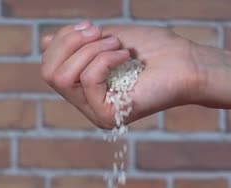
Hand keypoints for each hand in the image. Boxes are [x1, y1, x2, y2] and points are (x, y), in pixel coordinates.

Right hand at [40, 21, 204, 128]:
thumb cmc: (153, 50)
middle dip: (71, 44)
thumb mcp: (105, 39)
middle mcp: (86, 104)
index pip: (49, 65)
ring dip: (92, 51)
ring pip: (65, 76)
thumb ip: (77, 43)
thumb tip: (44, 42)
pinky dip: (104, 60)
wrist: (185, 62)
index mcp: (84, 88)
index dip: (62, 39)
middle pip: (49, 72)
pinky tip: (125, 57)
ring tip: (119, 46)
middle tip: (103, 34)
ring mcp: (96, 113)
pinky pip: (87, 81)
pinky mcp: (108, 116)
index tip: (90, 27)